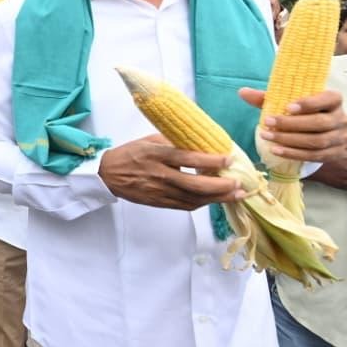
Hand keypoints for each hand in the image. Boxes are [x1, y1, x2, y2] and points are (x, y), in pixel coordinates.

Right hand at [98, 134, 244, 209]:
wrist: (108, 174)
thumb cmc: (131, 153)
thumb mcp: (150, 140)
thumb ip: (174, 142)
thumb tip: (201, 142)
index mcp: (157, 155)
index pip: (187, 158)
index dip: (210, 160)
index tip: (228, 158)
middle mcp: (159, 175)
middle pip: (195, 184)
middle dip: (220, 186)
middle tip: (239, 184)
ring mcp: (159, 192)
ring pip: (193, 199)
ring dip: (217, 199)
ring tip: (236, 195)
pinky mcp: (159, 202)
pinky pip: (185, 205)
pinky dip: (203, 203)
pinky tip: (215, 199)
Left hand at [241, 88, 346, 161]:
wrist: (315, 132)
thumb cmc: (299, 112)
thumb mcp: (285, 101)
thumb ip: (266, 97)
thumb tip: (242, 92)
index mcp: (334, 99)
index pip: (328, 99)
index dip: (310, 103)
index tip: (287, 107)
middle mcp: (342, 118)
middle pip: (320, 123)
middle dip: (292, 124)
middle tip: (268, 123)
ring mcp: (340, 137)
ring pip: (317, 141)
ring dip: (290, 140)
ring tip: (268, 137)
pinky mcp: (334, 153)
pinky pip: (315, 156)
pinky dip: (294, 154)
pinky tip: (276, 150)